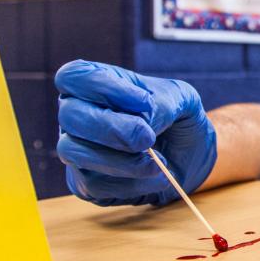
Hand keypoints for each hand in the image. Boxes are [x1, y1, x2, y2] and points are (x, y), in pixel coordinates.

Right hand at [54, 60, 216, 205]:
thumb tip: (141, 121)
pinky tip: (157, 177)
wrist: (190, 158)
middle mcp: (76, 115)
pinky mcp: (84, 183)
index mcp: (94, 85)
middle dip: (111, 128)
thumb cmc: (178, 119)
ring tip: (159, 164)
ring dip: (121, 161)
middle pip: (69, 115)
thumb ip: (162, 102)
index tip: (144, 102)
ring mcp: (76, 149)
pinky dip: (131, 183)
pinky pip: (93, 184)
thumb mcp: (181, 99)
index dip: (103, 87)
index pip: (74, 76)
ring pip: (74, 152)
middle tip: (147, 138)